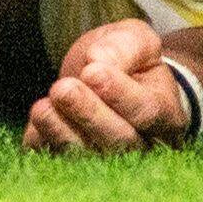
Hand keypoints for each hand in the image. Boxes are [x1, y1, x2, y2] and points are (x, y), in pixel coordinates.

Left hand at [24, 19, 201, 153]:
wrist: (108, 79)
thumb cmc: (128, 61)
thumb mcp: (135, 39)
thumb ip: (124, 46)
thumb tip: (97, 59)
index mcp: (166, 114)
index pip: (148, 111)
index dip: (120, 94)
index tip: (92, 72)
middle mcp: (145, 145)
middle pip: (121, 141)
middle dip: (89, 115)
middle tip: (63, 89)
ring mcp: (112, 159)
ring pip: (91, 157)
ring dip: (64, 134)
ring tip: (42, 108)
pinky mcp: (77, 162)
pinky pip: (61, 161)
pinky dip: (46, 145)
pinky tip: (37, 124)